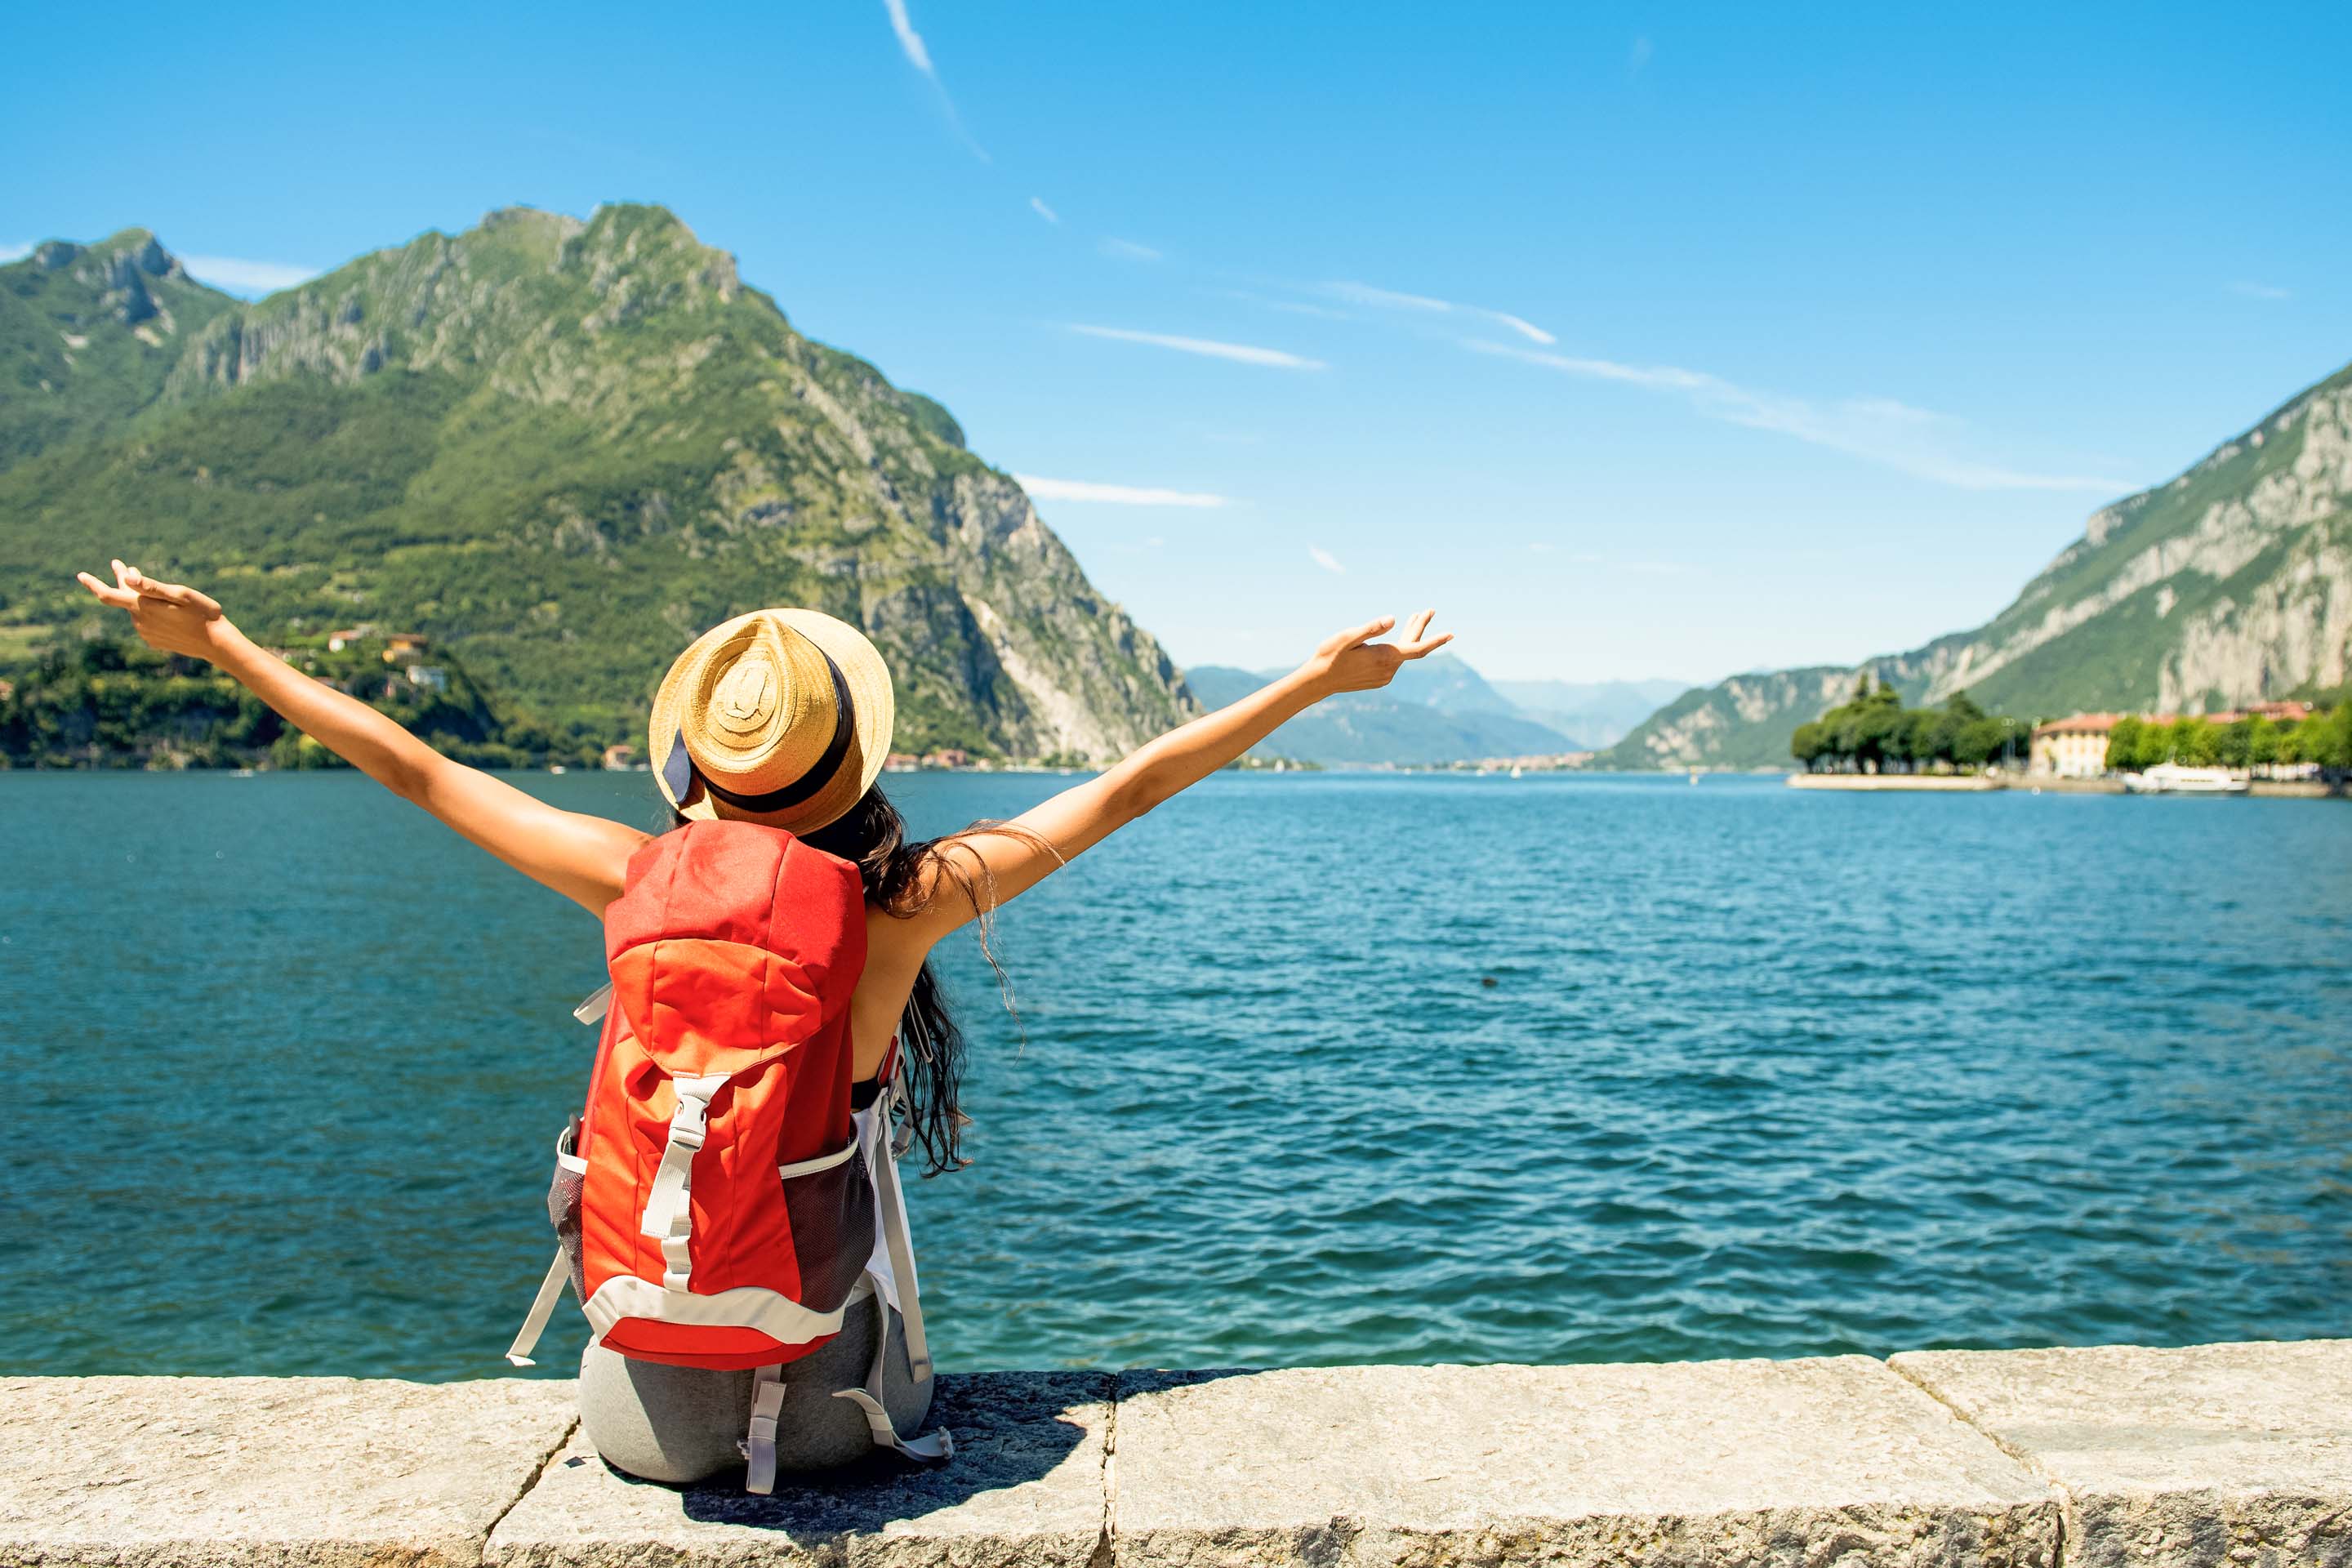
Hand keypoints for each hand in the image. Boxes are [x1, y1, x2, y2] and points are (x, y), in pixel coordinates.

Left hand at [75, 560, 235, 662]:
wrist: (216, 644)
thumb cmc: (202, 614)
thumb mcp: (180, 594)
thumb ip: (152, 587)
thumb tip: (127, 577)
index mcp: (143, 607)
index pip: (107, 595)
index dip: (92, 584)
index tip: (80, 575)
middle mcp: (139, 621)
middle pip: (125, 598)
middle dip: (124, 582)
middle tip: (122, 565)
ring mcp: (146, 633)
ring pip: (137, 610)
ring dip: (140, 598)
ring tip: (151, 588)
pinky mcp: (154, 641)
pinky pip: (147, 623)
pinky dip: (151, 612)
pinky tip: (165, 612)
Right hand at [1298, 610, 1452, 695]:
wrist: (1318, 681)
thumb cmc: (1330, 655)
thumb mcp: (1348, 637)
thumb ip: (1371, 628)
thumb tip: (1393, 619)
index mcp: (1384, 657)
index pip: (1417, 648)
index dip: (1436, 641)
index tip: (1451, 634)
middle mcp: (1388, 670)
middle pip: (1412, 647)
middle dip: (1420, 627)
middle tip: (1429, 610)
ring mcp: (1384, 676)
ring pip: (1403, 653)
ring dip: (1409, 635)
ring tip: (1414, 617)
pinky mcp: (1378, 679)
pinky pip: (1394, 660)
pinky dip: (1399, 647)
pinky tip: (1397, 639)